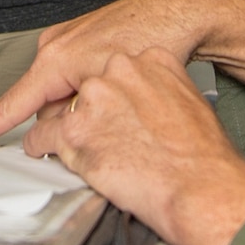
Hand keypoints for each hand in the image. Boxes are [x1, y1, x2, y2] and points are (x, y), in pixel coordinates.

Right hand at [0, 0, 244, 144]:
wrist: (181, 13)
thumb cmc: (153, 39)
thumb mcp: (110, 89)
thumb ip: (77, 115)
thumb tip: (59, 135)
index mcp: (56, 57)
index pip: (13, 102)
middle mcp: (57, 46)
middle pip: (44, 104)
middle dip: (62, 122)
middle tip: (95, 129)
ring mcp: (70, 41)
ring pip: (64, 94)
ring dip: (81, 107)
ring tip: (119, 104)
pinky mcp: (86, 43)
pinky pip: (77, 79)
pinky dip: (91, 92)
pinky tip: (119, 92)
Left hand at [23, 48, 244, 244]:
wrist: (201, 186)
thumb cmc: (203, 155)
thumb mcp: (189, 102)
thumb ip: (158, 93)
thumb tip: (145, 106)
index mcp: (150, 59)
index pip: (114, 72)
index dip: (112, 98)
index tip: (113, 112)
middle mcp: (119, 70)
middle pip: (86, 89)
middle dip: (90, 113)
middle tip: (106, 138)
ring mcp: (94, 97)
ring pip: (61, 111)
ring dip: (69, 130)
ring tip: (84, 151)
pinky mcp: (75, 129)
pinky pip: (43, 135)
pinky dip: (41, 146)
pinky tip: (44, 152)